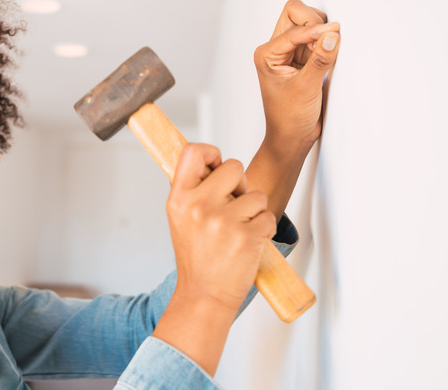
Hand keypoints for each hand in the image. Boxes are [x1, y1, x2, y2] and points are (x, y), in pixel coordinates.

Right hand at [166, 144, 276, 312]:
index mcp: (179, 199)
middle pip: (234, 166)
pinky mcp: (246, 236)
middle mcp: (198, 206)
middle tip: (233, 206)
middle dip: (241, 185)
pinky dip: (264, 229)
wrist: (203, 295)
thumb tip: (211, 161)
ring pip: (256, 194)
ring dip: (254, 211)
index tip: (217, 166)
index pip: (193, 152)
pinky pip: (268, 216)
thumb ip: (193, 189)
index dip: (211, 153)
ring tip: (237, 230)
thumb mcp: (181, 219)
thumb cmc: (196, 257)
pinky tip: (247, 243)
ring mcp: (223, 221)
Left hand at [254, 0, 340, 148]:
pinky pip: (318, 38)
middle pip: (295, 14)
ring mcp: (291, 52)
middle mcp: (276, 49)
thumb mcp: (306, 88)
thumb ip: (320, 61)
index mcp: (266, 54)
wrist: (291, 137)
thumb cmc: (288, 118)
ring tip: (326, 55)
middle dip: (314, 22)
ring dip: (321, 32)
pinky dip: (326, 41)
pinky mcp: (305, 58)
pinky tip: (330, 56)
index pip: (293, 29)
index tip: (334, 34)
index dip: (314, 31)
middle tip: (327, 41)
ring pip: (308, 23)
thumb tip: (332, 35)